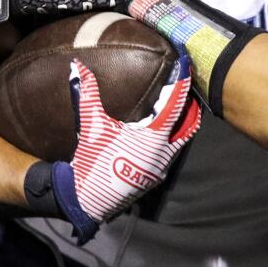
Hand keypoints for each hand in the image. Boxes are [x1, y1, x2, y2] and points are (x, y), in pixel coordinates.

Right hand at [50, 57, 200, 242]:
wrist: (86, 200)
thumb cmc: (91, 162)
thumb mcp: (91, 125)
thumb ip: (88, 93)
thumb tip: (78, 66)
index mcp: (153, 138)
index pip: (175, 104)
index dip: (182, 83)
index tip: (187, 66)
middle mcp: (164, 154)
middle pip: (188, 124)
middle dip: (189, 105)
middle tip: (186, 86)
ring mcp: (161, 168)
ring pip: (181, 141)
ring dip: (180, 123)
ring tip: (176, 106)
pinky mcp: (154, 178)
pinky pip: (171, 153)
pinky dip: (171, 138)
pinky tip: (159, 132)